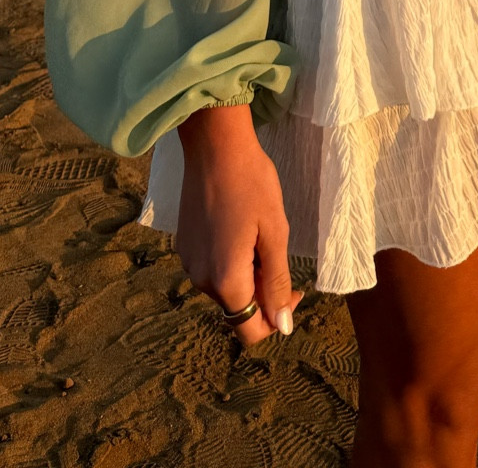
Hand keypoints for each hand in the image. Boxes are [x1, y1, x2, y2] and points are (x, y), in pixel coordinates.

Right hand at [175, 105, 302, 347]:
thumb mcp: (274, 232)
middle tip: (276, 247)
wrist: (215, 146)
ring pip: (225, 287)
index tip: (294, 286)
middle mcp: (200, 280)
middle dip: (262, 290)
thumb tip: (282, 327)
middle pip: (238, 308)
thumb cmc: (252, 184)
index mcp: (225, 281)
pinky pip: (212, 267)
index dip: (276, 318)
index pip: (250, 331)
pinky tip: (239, 225)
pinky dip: (230, 259)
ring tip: (257, 232)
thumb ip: (277, 282)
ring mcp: (188, 262)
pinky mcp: (184, 245)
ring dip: (246, 273)